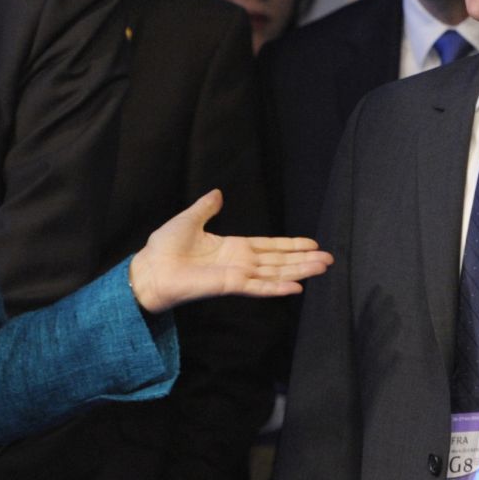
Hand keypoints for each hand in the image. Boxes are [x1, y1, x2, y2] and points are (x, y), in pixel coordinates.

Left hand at [128, 190, 332, 313]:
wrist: (149, 269)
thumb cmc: (164, 248)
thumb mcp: (189, 219)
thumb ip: (206, 208)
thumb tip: (217, 193)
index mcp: (232, 247)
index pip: (269, 246)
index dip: (291, 245)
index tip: (312, 243)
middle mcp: (240, 262)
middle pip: (279, 261)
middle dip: (304, 259)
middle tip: (329, 259)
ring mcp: (237, 275)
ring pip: (275, 273)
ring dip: (299, 270)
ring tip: (322, 267)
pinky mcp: (229, 285)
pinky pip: (258, 287)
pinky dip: (277, 287)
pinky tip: (296, 287)